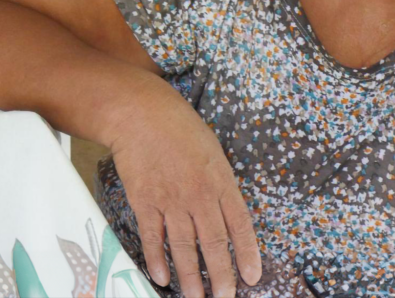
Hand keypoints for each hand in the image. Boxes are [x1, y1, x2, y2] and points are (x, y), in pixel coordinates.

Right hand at [108, 85, 261, 297]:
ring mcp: (171, 200)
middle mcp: (199, 194)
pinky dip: (158, 260)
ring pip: (185, 247)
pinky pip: (154, 237)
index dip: (246, 253)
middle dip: (221, 275)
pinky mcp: (145, 202)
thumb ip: (220, 184)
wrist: (142, 115)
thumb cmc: (181, 128)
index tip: (252, 277)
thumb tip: (225, 213)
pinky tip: (162, 278)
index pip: (239, 224)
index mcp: (221, 180)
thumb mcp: (214, 152)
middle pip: (213, 242)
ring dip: (191, 277)